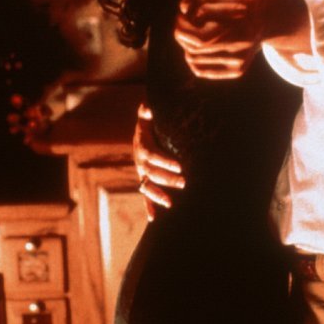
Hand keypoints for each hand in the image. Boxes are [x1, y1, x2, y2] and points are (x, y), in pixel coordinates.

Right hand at [133, 103, 184, 220]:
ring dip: (157, 195)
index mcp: (142, 145)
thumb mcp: (147, 115)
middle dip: (167, 178)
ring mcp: (141, 172)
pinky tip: (153, 218)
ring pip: (147, 186)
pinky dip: (148, 206)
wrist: (142, 132)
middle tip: (184, 182)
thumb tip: (147, 106)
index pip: (153, 155)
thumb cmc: (150, 122)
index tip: (179, 166)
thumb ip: (147, 111)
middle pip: (152, 172)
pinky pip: (145, 194)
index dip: (165, 161)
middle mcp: (140, 161)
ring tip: (170, 203)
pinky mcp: (144, 179)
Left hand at [174, 0, 266, 78]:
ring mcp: (240, 61)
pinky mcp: (238, 71)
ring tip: (187, 32)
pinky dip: (193, 60)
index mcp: (240, 24)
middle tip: (181, 23)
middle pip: (195, 50)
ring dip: (185, 46)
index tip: (181, 13)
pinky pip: (203, 70)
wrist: (268, 14)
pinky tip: (192, 47)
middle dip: (183, 35)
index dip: (183, 25)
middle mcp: (242, 47)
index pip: (198, 36)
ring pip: (196, 61)